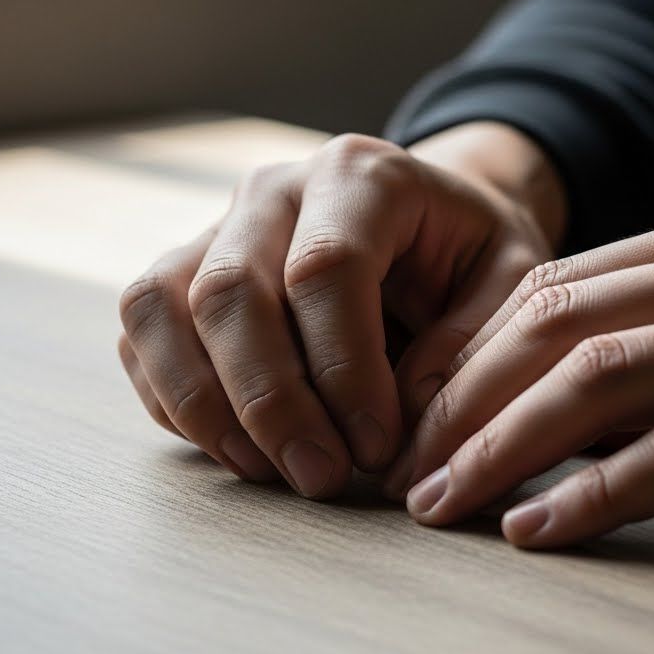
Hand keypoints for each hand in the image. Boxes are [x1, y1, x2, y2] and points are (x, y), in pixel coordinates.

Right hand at [118, 124, 560, 497]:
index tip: (379, 447)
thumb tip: (404, 422)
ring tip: (273, 473)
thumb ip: (471, 343)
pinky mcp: (184, 272)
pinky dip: (176, 401)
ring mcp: (218, 226)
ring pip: (162, 308)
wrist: (433, 221)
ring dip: (208, 407)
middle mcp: (274, 189)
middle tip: (323, 478)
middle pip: (231, 292)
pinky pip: (143, 335)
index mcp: (363, 176)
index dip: (344, 370)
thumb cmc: (473, 256)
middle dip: (272, 403)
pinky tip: (239, 449)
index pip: (326, 269)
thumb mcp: (511, 281)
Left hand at [393, 194, 653, 546]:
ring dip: (503, 445)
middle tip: (406, 466)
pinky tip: (543, 528)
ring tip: (443, 503)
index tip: (425, 410)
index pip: (565, 281)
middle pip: (560, 322)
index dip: (476, 349)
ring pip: (605, 377)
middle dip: (463, 398)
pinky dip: (598, 491)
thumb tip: (601, 372)